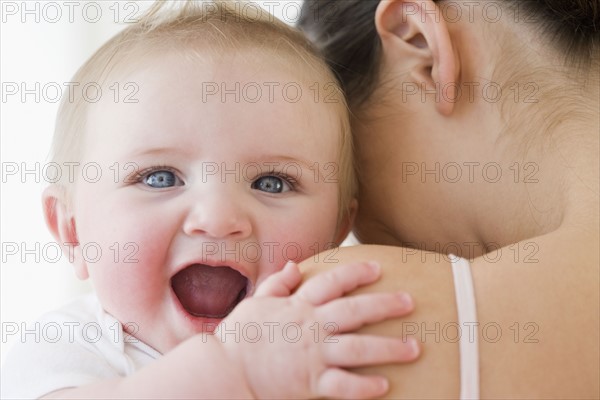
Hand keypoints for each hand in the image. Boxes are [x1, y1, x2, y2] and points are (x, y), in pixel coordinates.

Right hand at [215, 261, 418, 398]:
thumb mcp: (256, 302)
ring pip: (358, 349)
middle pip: (355, 312)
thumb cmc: (239, 336)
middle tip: (409, 302)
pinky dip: (364, 387)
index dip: (356, 273)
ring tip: (414, 347)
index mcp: (298, 306)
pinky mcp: (311, 382)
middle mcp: (311, 327)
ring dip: (389, 348)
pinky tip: (385, 385)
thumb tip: (296, 265)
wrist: (225, 370)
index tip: (377, 268)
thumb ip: (278, 283)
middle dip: (385, 306)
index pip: (332, 283)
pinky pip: (344, 385)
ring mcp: (313, 355)